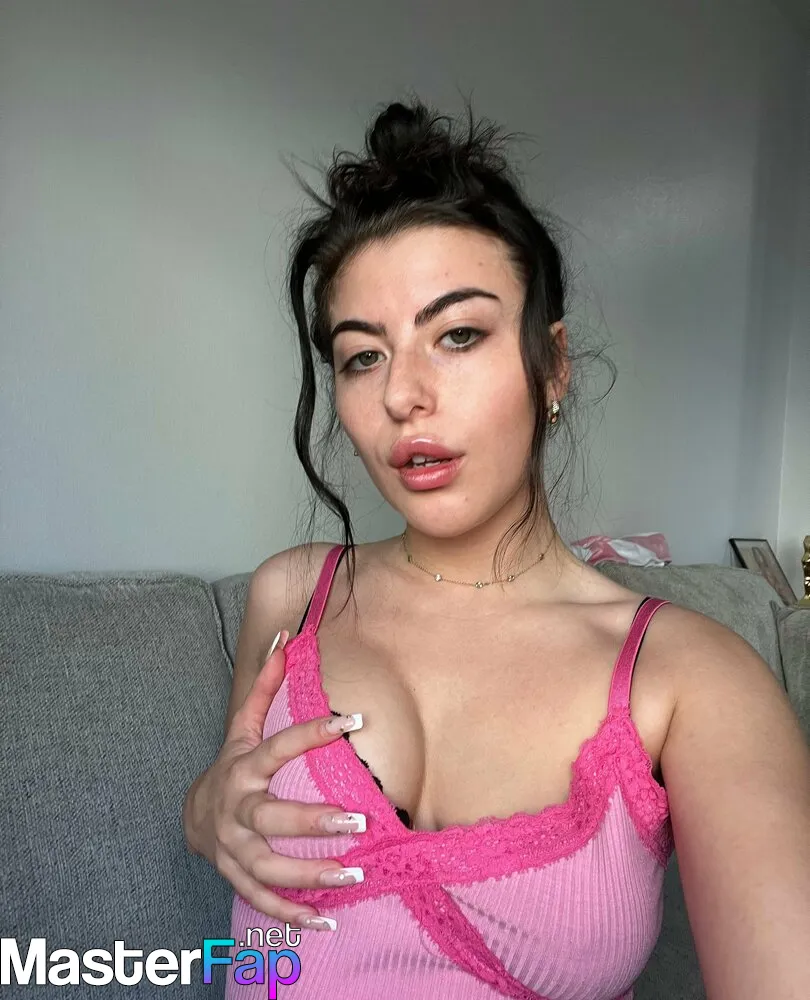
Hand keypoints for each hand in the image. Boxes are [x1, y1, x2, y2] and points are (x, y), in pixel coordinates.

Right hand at [182, 630, 365, 926]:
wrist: (193, 815)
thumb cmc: (233, 764)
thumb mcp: (243, 726)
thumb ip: (266, 684)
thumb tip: (285, 635)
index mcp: (242, 767)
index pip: (278, 746)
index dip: (313, 731)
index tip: (353, 720)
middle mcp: (236, 810)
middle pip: (269, 817)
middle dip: (311, 821)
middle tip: (358, 820)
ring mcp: (233, 849)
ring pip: (267, 867)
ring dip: (309, 875)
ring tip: (354, 876)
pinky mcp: (238, 878)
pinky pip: (262, 902)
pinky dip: (291, 916)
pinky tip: (326, 921)